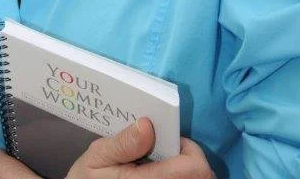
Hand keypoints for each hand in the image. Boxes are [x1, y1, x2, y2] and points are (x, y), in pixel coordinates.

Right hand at [67, 118, 214, 177]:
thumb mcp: (97, 157)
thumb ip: (123, 143)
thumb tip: (148, 125)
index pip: (194, 169)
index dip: (189, 150)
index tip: (169, 139)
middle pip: (202, 176)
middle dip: (189, 158)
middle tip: (164, 150)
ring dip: (185, 170)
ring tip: (161, 163)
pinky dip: (179, 177)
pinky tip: (159, 173)